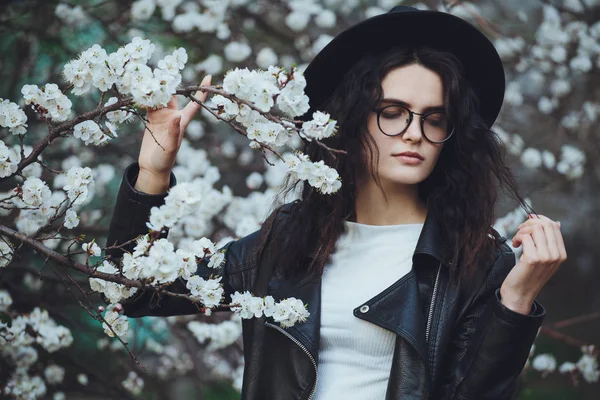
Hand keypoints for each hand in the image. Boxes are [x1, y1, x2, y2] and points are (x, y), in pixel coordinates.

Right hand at [136, 75, 211, 192]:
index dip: (202, 91)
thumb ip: (174, 132)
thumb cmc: (165, 160)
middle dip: (172, 83)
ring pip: (160, 97)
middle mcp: (173, 116)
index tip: (209, 76)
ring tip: (152, 74)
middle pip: (175, 96)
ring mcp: (162, 117)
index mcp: (183, 121)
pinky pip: (149, 104)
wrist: (152, 167)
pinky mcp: (151, 119)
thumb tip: (177, 115)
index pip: (195, 103)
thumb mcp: (171, 147)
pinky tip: (141, 88)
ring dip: (157, 88)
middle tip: (167, 67)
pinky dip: (146, 96)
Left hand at [500, 214, 566, 313]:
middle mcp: (556, 255)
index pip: (553, 226)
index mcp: (561, 254)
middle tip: (520, 231)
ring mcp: (546, 257)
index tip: (528, 222)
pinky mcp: (533, 258)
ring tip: (517, 240)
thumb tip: (555, 222)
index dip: (539, 219)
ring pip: (534, 229)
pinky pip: (524, 237)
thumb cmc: (529, 273)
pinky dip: (516, 238)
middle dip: (529, 223)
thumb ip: (550, 242)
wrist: (520, 293)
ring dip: (521, 231)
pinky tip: (515, 245)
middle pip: (544, 225)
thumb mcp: (544, 257)